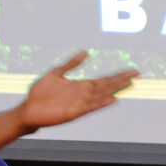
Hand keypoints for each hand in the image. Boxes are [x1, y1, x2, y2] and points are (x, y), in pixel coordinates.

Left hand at [21, 51, 139, 127]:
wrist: (28, 110)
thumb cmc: (40, 94)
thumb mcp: (56, 73)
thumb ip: (70, 64)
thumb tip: (85, 53)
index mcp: (80, 86)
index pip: (104, 79)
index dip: (118, 75)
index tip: (133, 71)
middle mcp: (83, 94)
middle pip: (106, 86)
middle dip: (121, 80)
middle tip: (137, 74)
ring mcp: (79, 103)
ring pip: (101, 95)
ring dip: (115, 90)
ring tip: (129, 84)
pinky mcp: (73, 112)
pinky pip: (90, 107)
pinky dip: (101, 103)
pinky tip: (112, 100)